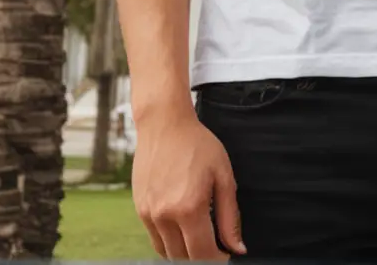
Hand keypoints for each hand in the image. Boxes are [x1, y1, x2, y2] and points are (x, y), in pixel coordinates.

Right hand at [133, 112, 242, 259]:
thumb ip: (230, 216)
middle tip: (217, 250)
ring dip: (184, 254)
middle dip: (202, 259)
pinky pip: (155, 239)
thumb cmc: (198, 146)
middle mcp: (164, 215)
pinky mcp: (139, 209)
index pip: (202, 253)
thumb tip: (237, 247)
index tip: (227, 256)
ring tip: (202, 241)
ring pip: (167, 252)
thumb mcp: (223, 177)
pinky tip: (184, 232)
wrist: (164, 126)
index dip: (217, 260)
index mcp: (189, 208)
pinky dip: (170, 243)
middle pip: (183, 258)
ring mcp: (148, 214)